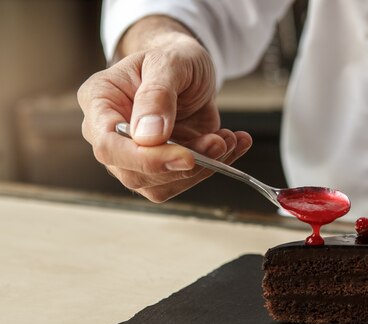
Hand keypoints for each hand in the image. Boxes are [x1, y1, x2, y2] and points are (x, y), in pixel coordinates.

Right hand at [77, 17, 251, 201]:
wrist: (190, 68)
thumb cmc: (173, 58)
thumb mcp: (168, 62)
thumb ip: (157, 95)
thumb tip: (148, 137)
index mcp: (100, 103)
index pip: (108, 145)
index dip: (145, 159)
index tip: (186, 155)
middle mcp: (112, 135)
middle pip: (134, 174)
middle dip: (182, 166)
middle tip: (218, 144)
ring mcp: (136, 156)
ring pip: (162, 185)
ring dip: (203, 168)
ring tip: (227, 139)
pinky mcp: (162, 166)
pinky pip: (184, 181)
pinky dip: (215, 167)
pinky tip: (231, 144)